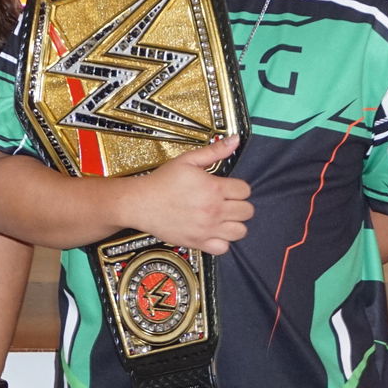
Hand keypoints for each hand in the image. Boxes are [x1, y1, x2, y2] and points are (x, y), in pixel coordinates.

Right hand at [126, 138, 251, 254]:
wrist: (141, 203)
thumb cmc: (162, 181)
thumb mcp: (188, 160)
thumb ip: (214, 151)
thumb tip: (235, 140)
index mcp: (214, 188)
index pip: (245, 191)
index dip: (239, 188)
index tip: (229, 188)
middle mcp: (213, 210)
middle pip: (247, 211)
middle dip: (240, 205)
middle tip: (227, 202)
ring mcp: (207, 228)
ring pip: (240, 231)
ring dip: (235, 223)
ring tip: (223, 217)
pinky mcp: (198, 242)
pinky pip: (224, 248)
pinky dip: (222, 241)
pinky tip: (214, 231)